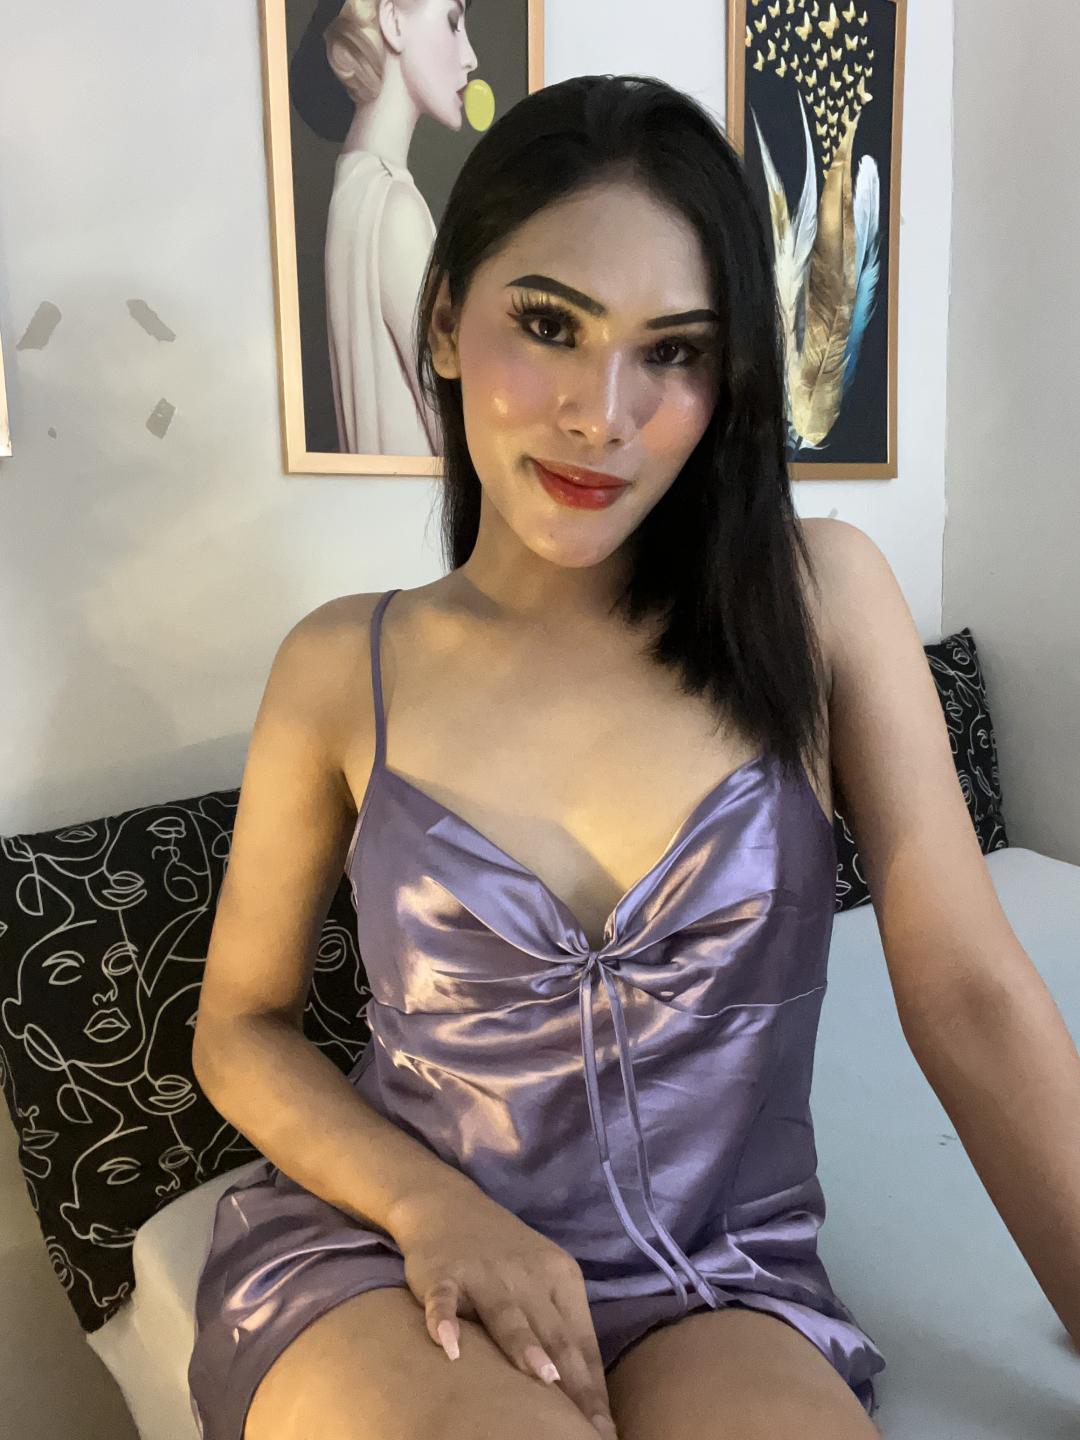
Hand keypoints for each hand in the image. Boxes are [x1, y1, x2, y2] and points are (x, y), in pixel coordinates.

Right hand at [390, 1187, 618, 1438]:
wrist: (447, 1204)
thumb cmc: (504, 1258)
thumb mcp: (541, 1283)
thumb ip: (560, 1330)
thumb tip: (586, 1398)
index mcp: (561, 1278)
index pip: (582, 1343)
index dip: (593, 1390)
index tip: (604, 1431)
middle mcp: (528, 1274)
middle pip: (553, 1334)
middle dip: (571, 1383)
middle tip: (584, 1427)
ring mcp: (485, 1273)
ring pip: (508, 1314)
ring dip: (524, 1346)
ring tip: (542, 1378)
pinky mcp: (443, 1273)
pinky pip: (444, 1299)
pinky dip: (445, 1320)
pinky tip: (448, 1345)